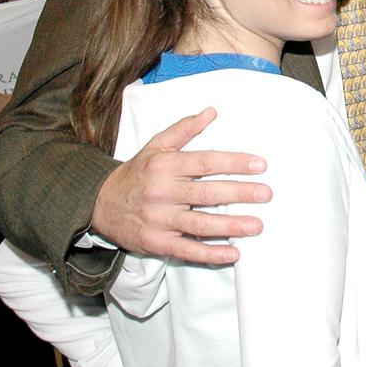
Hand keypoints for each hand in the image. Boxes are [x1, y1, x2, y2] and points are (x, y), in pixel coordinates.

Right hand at [90, 109, 270, 263]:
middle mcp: (163, 192)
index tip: (260, 165)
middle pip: (207, 192)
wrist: (99, 204)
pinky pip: (187, 250)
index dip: (234, 162)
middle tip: (266, 194)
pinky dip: (210, 254)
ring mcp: (159, 219)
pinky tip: (233, 254)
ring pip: (200, 223)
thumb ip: (184, 129)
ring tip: (257, 225)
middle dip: (240, 193)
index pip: (206, 162)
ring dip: (231, 226)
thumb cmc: (136, 173)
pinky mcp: (157, 242)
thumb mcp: (155, 146)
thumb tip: (212, 112)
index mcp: (165, 166)